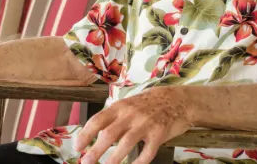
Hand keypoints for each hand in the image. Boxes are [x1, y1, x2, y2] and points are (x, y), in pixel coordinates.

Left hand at [75, 86, 192, 163]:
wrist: (179, 100)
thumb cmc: (151, 102)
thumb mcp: (131, 103)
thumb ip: (116, 116)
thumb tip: (98, 132)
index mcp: (121, 106)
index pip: (98, 120)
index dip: (86, 134)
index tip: (78, 147)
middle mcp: (132, 114)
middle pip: (109, 134)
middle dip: (95, 150)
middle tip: (86, 162)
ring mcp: (146, 124)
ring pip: (126, 143)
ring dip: (114, 159)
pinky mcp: (159, 134)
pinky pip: (147, 152)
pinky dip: (139, 162)